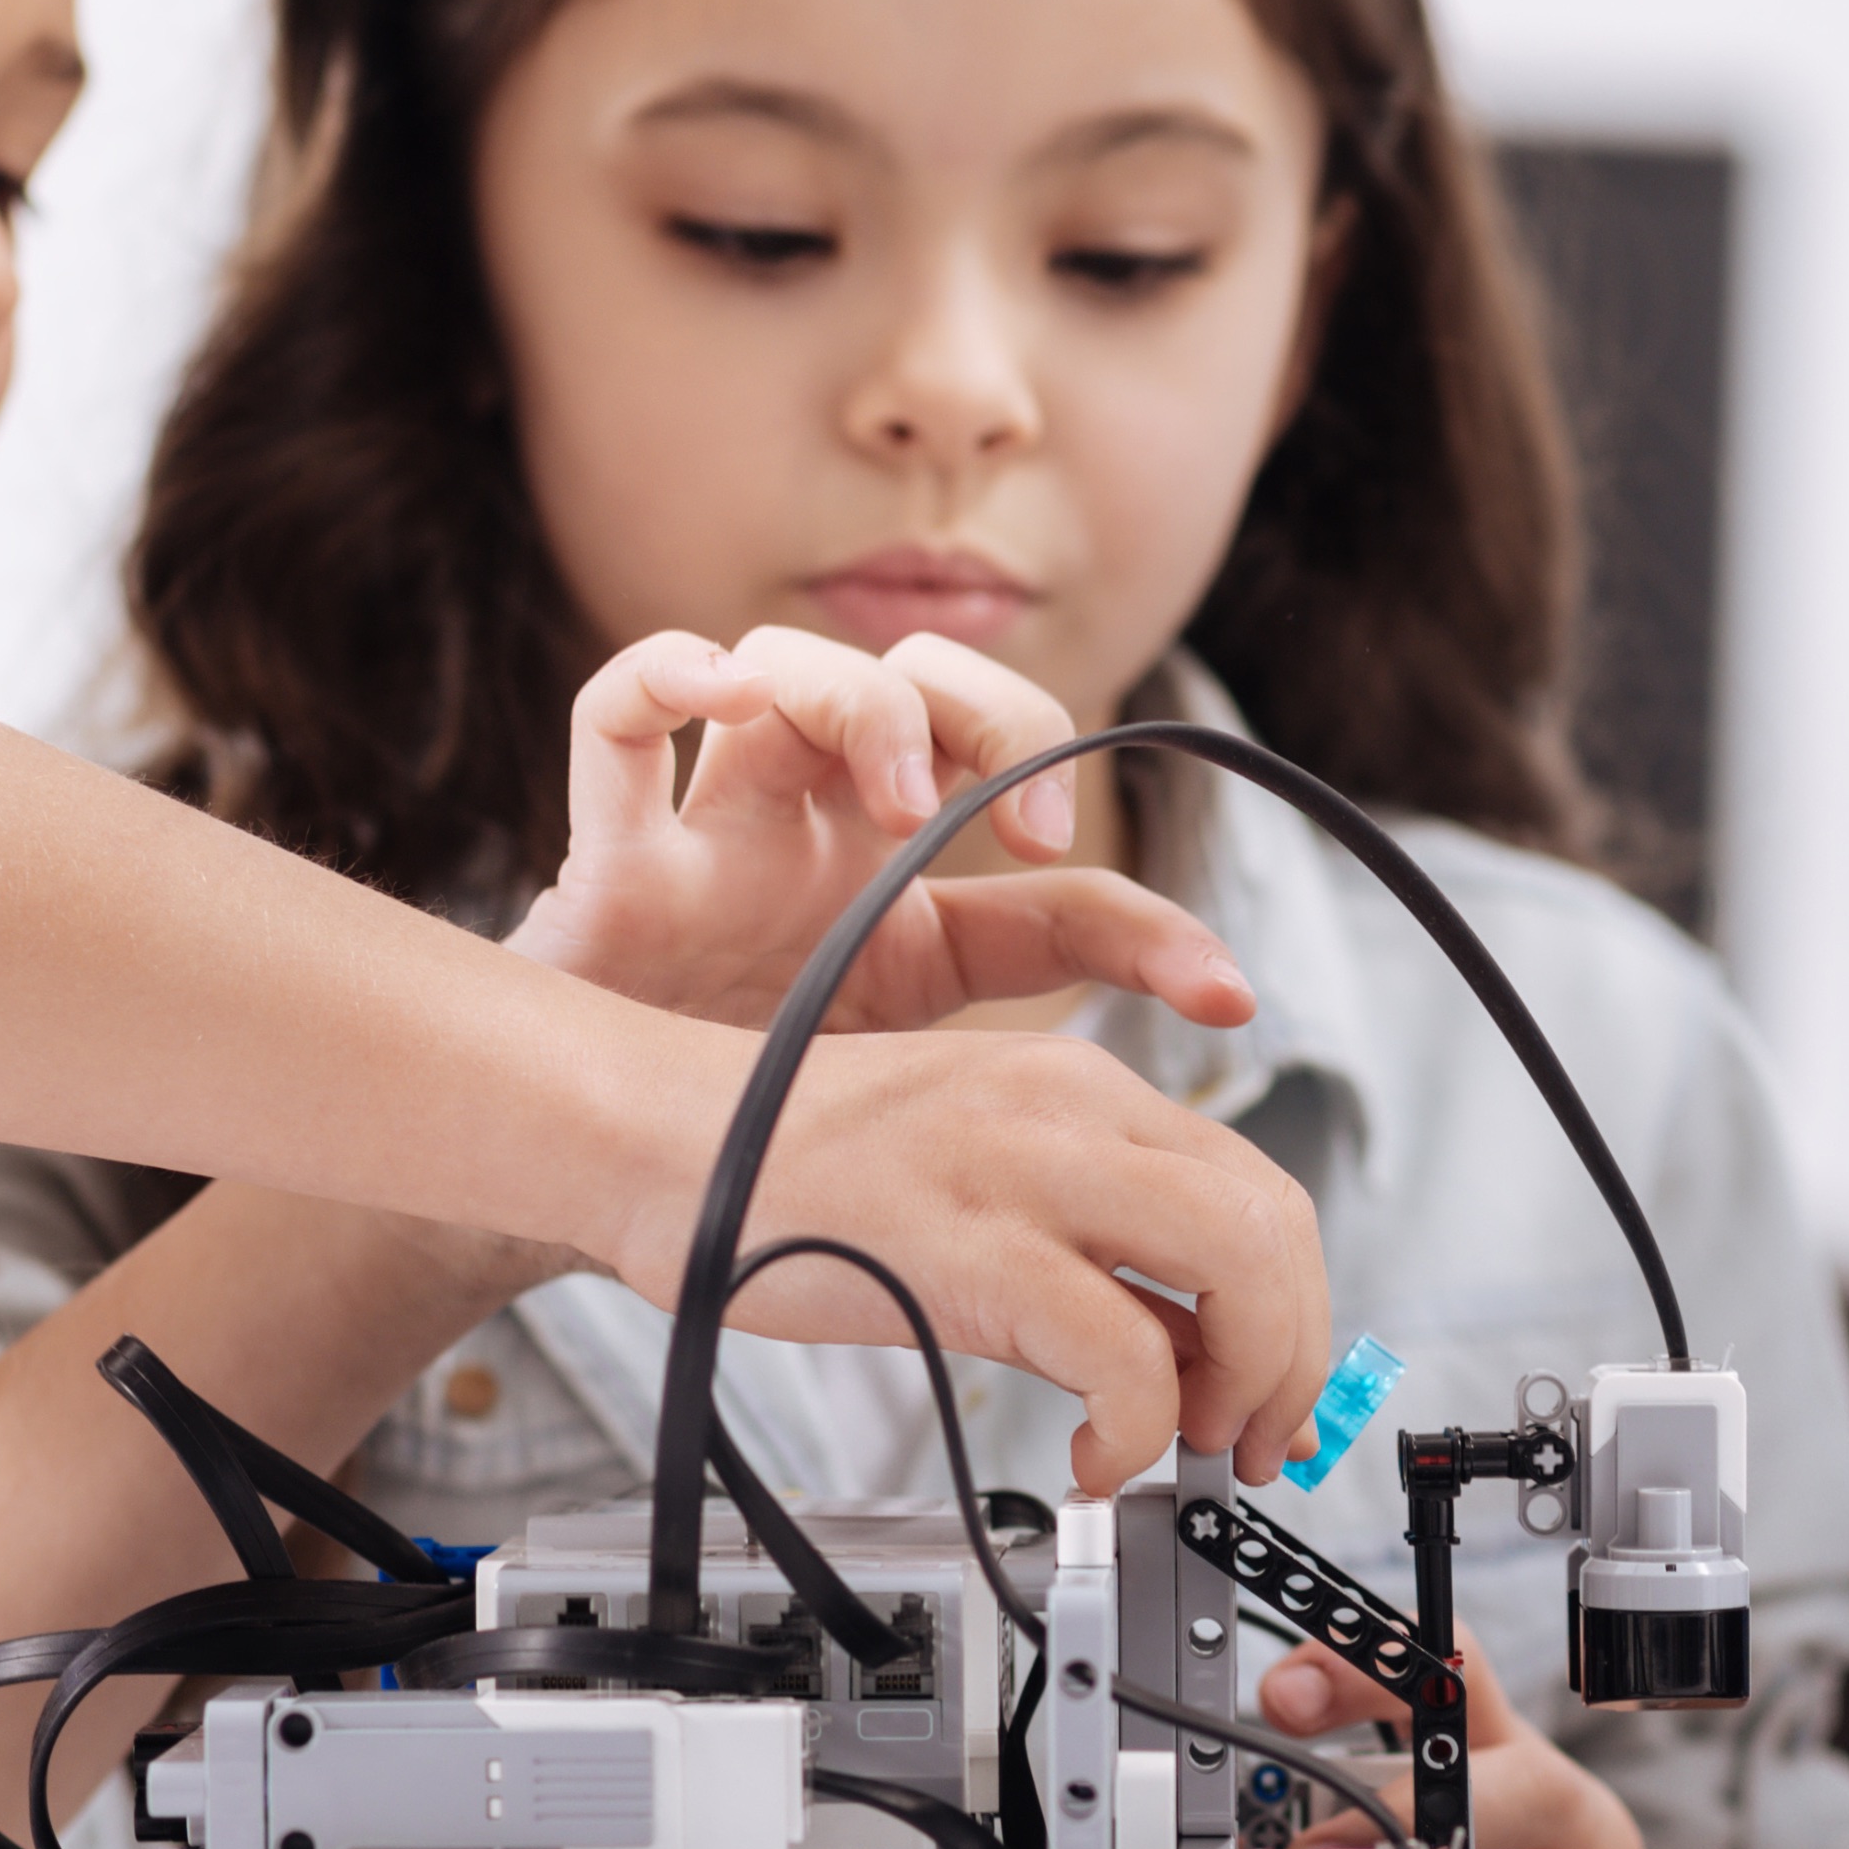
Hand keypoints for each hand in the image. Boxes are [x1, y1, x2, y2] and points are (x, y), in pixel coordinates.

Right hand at [504, 629, 1250, 1034]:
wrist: (617, 1185)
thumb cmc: (758, 1085)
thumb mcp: (934, 1029)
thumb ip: (1065, 989)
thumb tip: (1238, 997)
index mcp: (891, 863)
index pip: (1006, 770)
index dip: (1076, 800)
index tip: (1132, 913)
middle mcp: (809, 818)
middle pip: (905, 672)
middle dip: (981, 709)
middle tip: (1023, 829)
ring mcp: (711, 830)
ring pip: (779, 662)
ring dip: (857, 705)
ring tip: (897, 805)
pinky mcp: (611, 863)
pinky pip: (613, 716)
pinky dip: (664, 674)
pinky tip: (721, 695)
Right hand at [578, 1021, 1326, 1493]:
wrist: (655, 1138)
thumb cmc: (787, 1178)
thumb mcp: (971, 1201)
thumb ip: (1078, 1271)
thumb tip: (1177, 1371)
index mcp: (1082, 1094)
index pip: (1258, 1193)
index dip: (1295, 1312)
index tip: (1271, 1398)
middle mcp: (1074, 1111)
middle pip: (1277, 1221)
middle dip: (1295, 1354)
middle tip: (1247, 1441)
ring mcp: (1025, 1171)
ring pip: (1238, 1258)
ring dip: (1249, 1377)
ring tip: (1184, 1445)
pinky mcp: (968, 1246)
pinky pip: (1122, 1348)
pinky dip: (1137, 1427)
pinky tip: (1089, 1459)